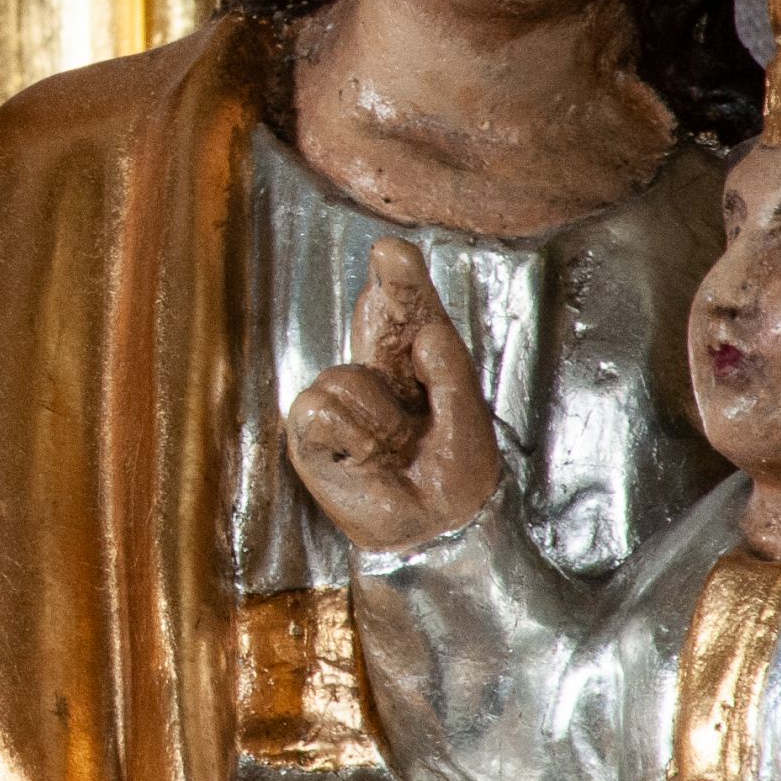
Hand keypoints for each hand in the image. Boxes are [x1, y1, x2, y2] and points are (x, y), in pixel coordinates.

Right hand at [283, 237, 497, 551]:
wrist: (436, 531)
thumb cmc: (455, 477)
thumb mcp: (469, 425)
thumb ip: (451, 375)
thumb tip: (425, 337)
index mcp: (416, 364)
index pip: (407, 312)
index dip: (399, 279)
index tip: (392, 250)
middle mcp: (377, 372)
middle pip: (373, 316)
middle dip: (386, 289)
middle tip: (393, 257)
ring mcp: (341, 399)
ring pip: (345, 378)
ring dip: (376, 418)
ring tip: (395, 446)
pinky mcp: (311, 432)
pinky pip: (320, 409)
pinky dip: (346, 436)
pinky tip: (364, 457)